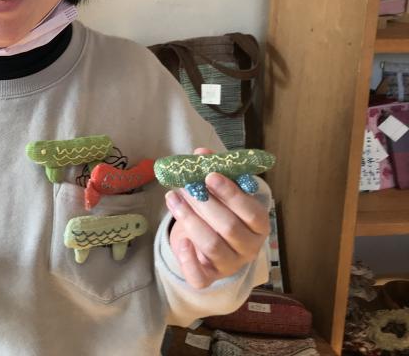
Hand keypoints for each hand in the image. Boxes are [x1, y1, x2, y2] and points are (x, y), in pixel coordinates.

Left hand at [166, 148, 269, 288]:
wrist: (210, 243)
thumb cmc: (220, 211)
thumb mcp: (221, 191)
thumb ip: (215, 171)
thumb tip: (202, 152)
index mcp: (259, 225)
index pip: (252, 212)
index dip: (231, 194)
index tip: (209, 175)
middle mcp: (249, 248)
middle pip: (228, 227)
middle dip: (204, 203)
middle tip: (185, 185)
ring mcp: (229, 265)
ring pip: (211, 245)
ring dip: (189, 219)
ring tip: (172, 197)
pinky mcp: (209, 277)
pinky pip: (199, 276)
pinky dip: (188, 258)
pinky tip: (179, 239)